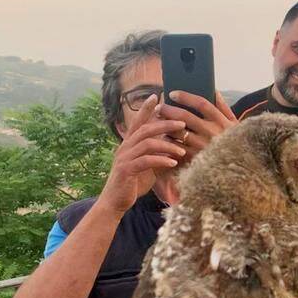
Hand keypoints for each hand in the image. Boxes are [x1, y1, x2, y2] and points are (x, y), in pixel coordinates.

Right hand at [97, 95, 186, 217]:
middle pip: (145, 129)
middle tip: (182, 123)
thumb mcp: (147, 165)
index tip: (156, 96)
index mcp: (129, 144)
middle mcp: (124, 147)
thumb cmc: (133, 183)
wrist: (115, 202)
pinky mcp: (126, 170)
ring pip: (146, 143)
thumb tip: (173, 145)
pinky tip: (173, 163)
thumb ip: (155, 153)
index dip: (145, 108)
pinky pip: (145, 161)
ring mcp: (124, 158)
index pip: (137, 122)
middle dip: (164, 124)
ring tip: (182, 150)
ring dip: (167, 145)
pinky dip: (160, 160)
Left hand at [158, 91, 236, 160]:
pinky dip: (169, 141)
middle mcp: (212, 132)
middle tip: (160, 107)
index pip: (201, 103)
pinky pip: (177, 147)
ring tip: (160, 121)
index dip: (185, 97)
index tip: (172, 93)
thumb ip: (223, 106)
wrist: (239, 167)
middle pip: (185, 117)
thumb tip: (213, 89)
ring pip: (178, 132)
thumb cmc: (236, 141)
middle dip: (169, 109)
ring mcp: (203, 146)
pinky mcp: (196, 158)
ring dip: (166, 125)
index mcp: (221, 121)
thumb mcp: (234, 123)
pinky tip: (166, 136)